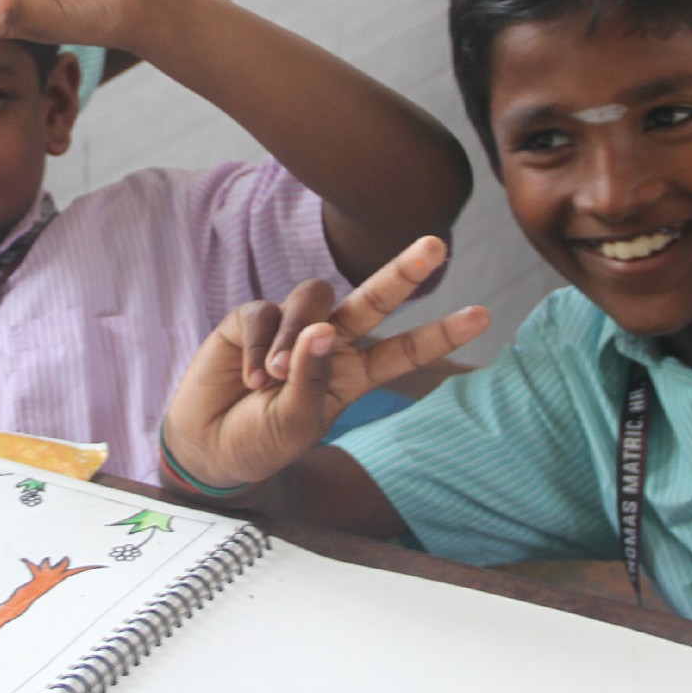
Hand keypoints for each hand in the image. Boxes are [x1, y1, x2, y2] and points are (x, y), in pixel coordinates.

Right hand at [161, 238, 489, 490]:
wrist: (208, 447)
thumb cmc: (261, 442)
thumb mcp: (297, 424)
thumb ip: (313, 379)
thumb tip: (322, 328)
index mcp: (354, 373)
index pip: (405, 349)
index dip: (441, 332)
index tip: (483, 315)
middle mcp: (331, 342)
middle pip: (374, 298)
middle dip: (404, 271)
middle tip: (437, 246)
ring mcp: (292, 326)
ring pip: (312, 298)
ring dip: (296, 336)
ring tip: (277, 378)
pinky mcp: (252, 319)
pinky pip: (265, 313)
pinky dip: (261, 347)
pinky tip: (252, 377)